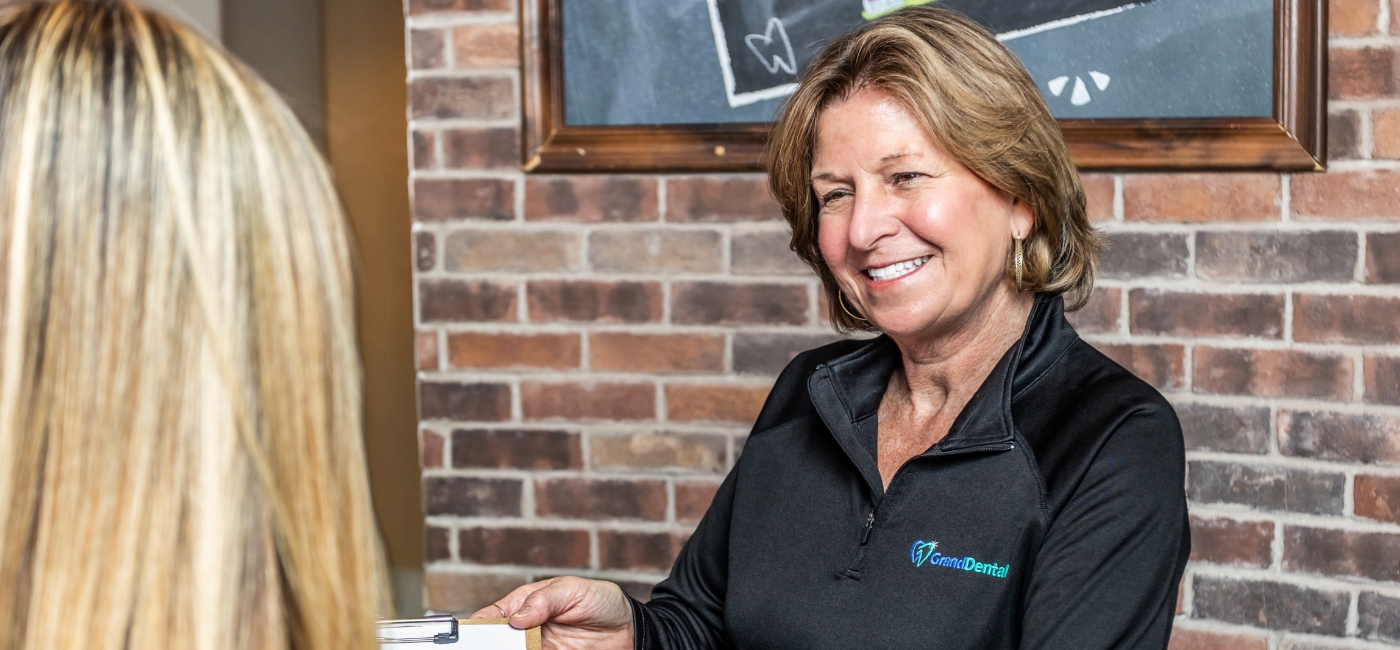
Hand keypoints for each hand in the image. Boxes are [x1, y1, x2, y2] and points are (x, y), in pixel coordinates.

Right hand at [469, 576, 633, 649]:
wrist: (631, 630)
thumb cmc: (603, 601)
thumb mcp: (574, 589)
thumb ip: (545, 600)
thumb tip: (517, 618)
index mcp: (527, 603)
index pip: (495, 614)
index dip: (481, 624)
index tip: (473, 633)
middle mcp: (528, 629)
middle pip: (499, 640)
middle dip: (491, 644)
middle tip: (498, 645)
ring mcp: (539, 647)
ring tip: (522, 648)